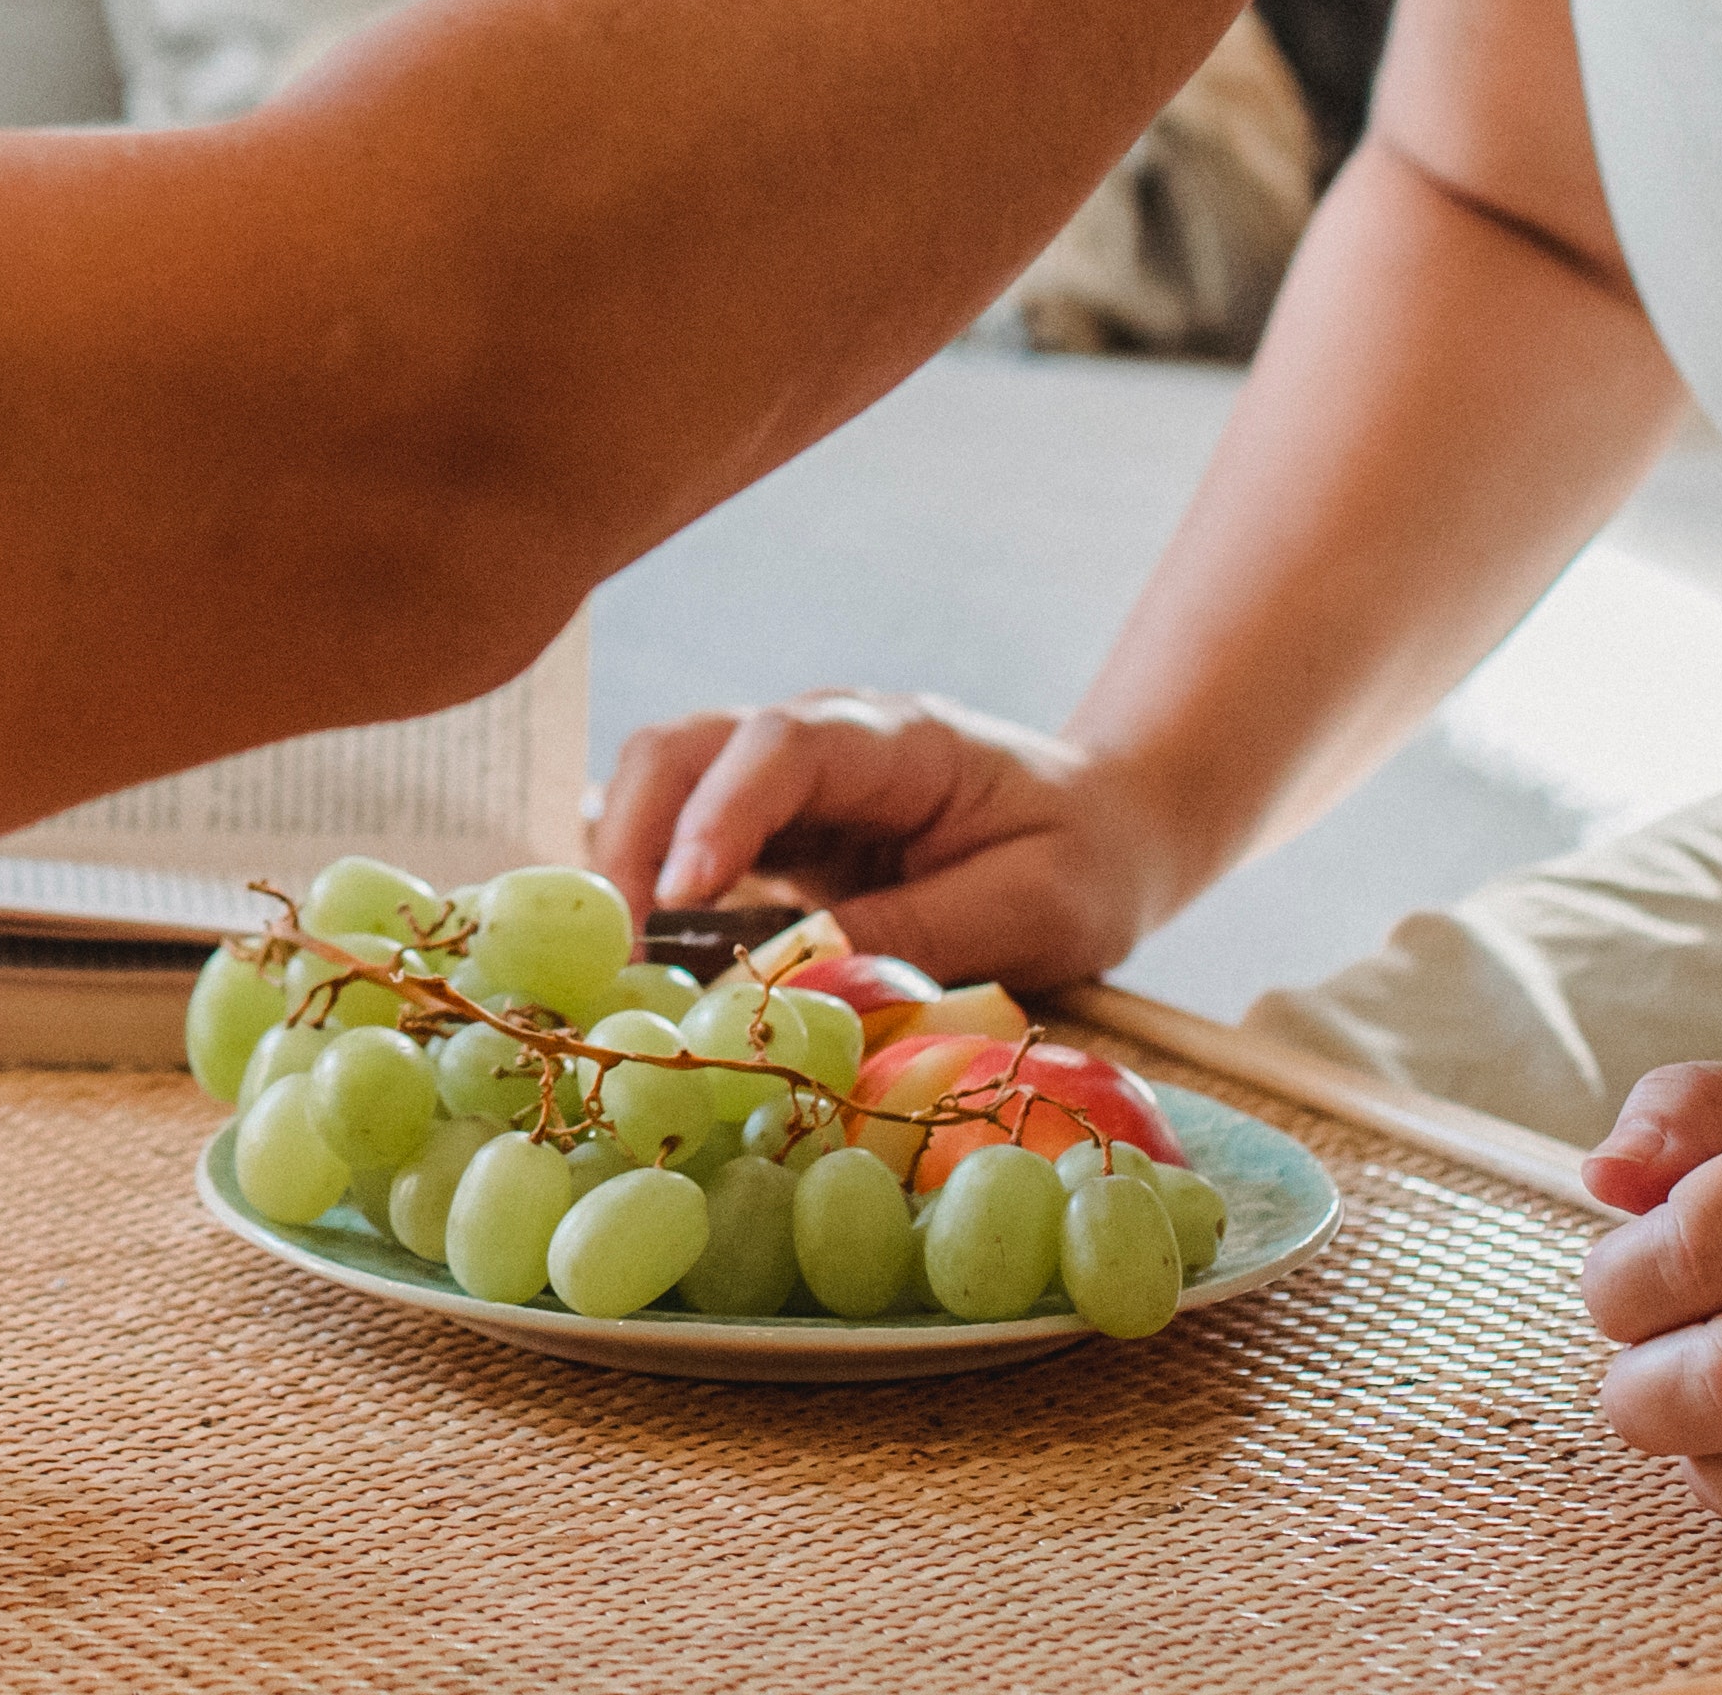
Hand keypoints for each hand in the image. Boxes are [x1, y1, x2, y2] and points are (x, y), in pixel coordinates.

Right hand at [585, 692, 1184, 995]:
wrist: (1106, 826)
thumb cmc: (1081, 860)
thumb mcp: (1030, 911)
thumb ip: (915, 939)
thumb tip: (795, 981)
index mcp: (895, 741)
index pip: (781, 748)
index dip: (719, 814)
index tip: (682, 897)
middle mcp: (819, 744)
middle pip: (683, 750)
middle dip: (631, 840)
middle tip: (615, 952)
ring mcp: (783, 786)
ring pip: (663, 791)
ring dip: (626, 871)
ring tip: (621, 971)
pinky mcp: (770, 835)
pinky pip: (682, 846)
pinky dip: (650, 899)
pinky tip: (648, 966)